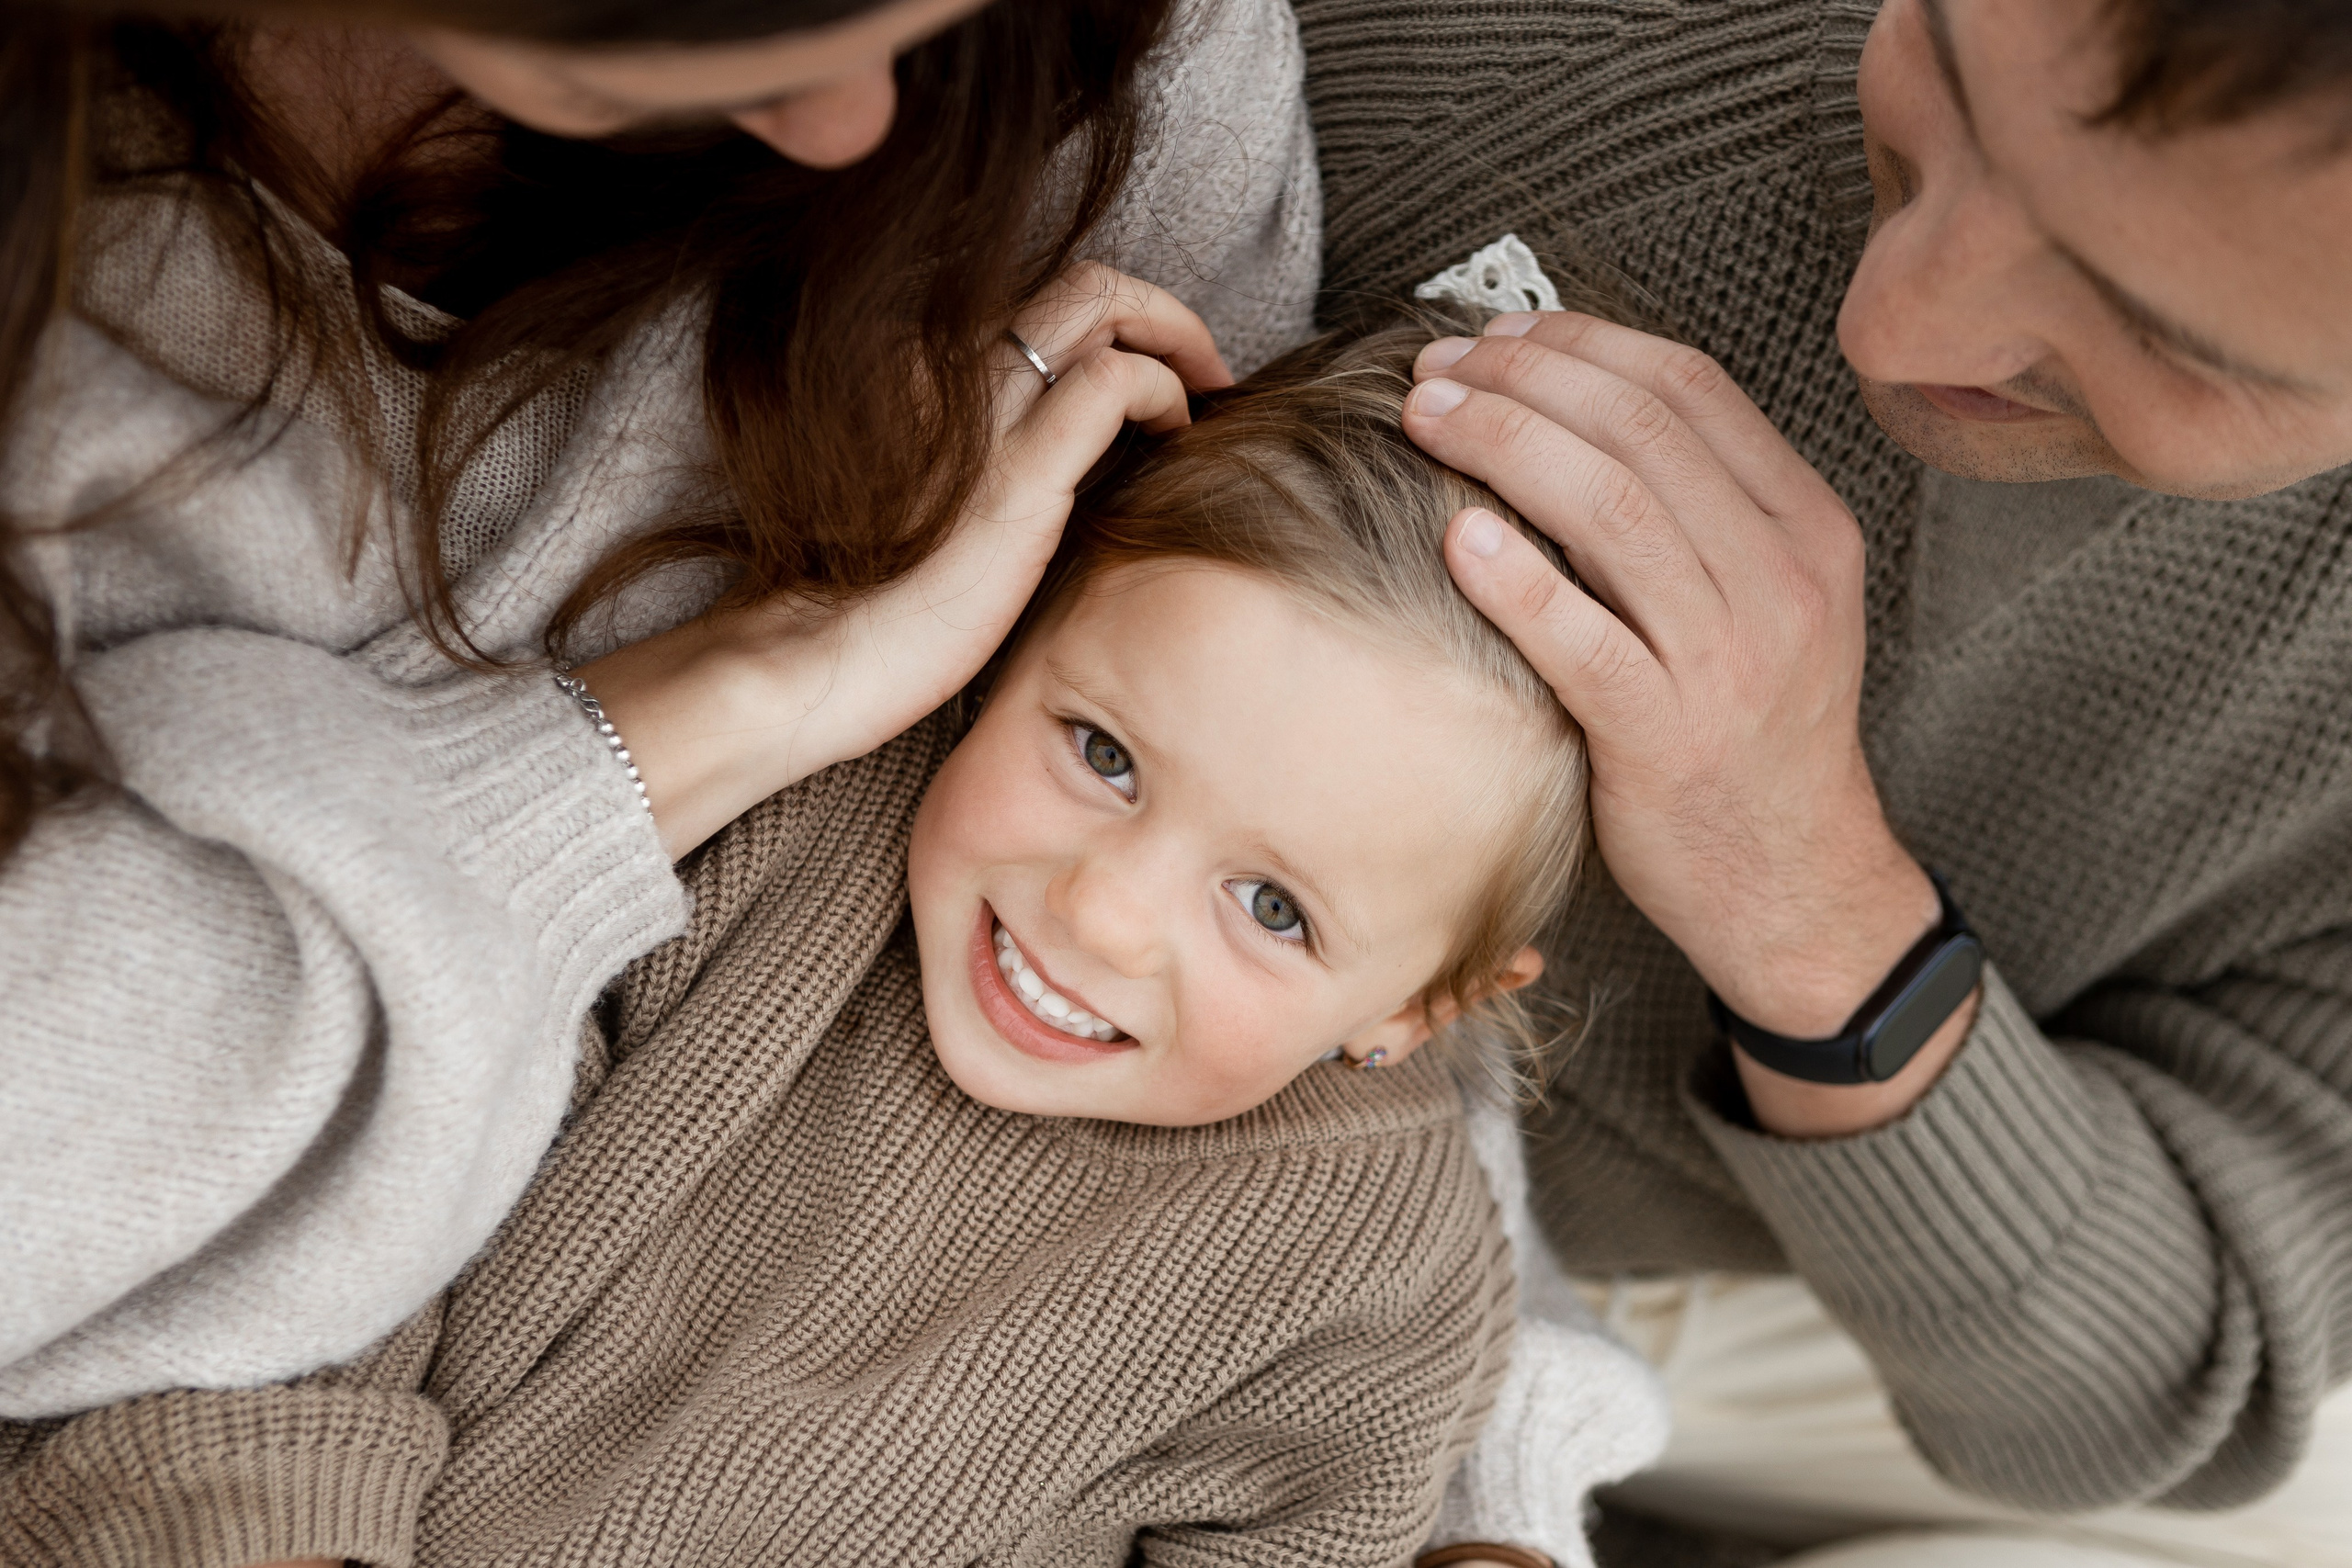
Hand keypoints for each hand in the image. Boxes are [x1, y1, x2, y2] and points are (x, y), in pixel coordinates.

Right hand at [580, 263, 1224, 858]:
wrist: (807, 666)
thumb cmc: (863, 613)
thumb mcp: (926, 510)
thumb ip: (976, 461)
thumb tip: (1060, 462)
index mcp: (921, 374)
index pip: (1035, 310)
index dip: (1108, 327)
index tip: (1155, 374)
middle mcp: (945, 366)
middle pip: (1077, 283)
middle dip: (1159, 308)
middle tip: (1206, 366)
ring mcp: (978, 408)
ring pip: (1100, 302)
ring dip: (1174, 334)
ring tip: (1206, 391)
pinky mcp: (1014, 469)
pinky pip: (1112, 382)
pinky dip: (1164, 389)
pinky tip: (1175, 431)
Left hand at [1403, 312, 1976, 1135]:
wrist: (1796, 883)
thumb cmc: (1749, 738)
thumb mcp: (1764, 605)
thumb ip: (1694, 515)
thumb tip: (1570, 413)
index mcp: (1806, 529)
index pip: (1689, 388)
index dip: (1580, 343)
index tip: (1496, 335)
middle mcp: (1782, 579)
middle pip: (1640, 431)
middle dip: (1522, 379)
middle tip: (1435, 369)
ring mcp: (1731, 658)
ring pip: (1613, 510)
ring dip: (1503, 445)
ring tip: (1425, 420)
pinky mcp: (1670, 736)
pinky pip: (1584, 639)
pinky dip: (1517, 578)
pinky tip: (1455, 535)